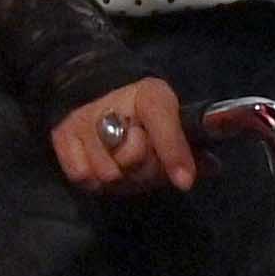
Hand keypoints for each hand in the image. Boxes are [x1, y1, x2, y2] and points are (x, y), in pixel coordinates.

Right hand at [49, 77, 198, 196]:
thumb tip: (212, 167)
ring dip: (119, 179)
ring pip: (108, 173)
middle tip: (144, 163)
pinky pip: (82, 176)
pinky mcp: (62, 136)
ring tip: (121, 164)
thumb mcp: (170, 120)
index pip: (162, 122)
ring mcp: (83, 119)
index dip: (173, 153)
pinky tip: (100, 164)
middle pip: (134, 160)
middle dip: (144, 171)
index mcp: (150, 94)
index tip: (184, 182)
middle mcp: (113, 103)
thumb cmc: (140, 114)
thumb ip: (189, 146)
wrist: (92, 94)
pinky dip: (93, 180)